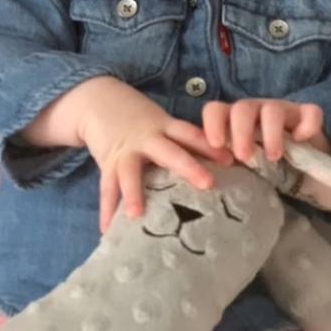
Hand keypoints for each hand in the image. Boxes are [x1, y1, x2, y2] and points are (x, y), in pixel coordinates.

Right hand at [76, 79, 233, 232]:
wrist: (98, 99)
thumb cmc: (140, 119)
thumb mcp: (163, 124)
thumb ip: (184, 142)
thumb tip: (224, 164)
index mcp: (165, 127)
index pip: (191, 135)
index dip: (210, 146)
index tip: (232, 160)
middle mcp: (147, 138)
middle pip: (169, 152)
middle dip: (187, 167)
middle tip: (207, 183)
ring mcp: (126, 151)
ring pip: (130, 172)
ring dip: (133, 192)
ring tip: (136, 215)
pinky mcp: (108, 163)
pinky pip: (107, 188)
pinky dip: (107, 210)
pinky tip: (107, 230)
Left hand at [202, 99, 330, 163]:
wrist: (301, 171)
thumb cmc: (260, 169)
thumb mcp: (237, 168)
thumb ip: (219, 167)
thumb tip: (198, 180)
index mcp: (232, 121)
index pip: (215, 110)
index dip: (213, 123)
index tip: (217, 145)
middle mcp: (255, 111)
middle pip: (242, 108)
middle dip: (241, 131)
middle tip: (244, 157)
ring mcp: (282, 111)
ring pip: (273, 109)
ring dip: (271, 132)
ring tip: (273, 157)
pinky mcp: (307, 117)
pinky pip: (310, 112)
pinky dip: (307, 125)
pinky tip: (303, 140)